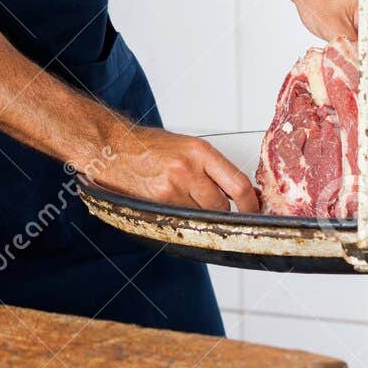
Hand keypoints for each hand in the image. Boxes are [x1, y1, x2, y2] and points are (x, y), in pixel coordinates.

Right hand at [91, 123, 259, 213]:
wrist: (113, 148)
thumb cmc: (148, 146)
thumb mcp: (186, 146)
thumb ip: (210, 166)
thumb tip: (235, 189)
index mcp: (200, 151)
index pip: (238, 184)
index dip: (251, 203)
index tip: (254, 209)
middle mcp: (188, 170)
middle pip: (221, 206)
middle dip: (222, 211)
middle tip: (215, 207)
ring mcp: (172, 189)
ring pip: (201, 216)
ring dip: (200, 216)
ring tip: (187, 202)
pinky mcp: (157, 204)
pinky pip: (181, 221)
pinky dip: (182, 219)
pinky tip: (174, 208)